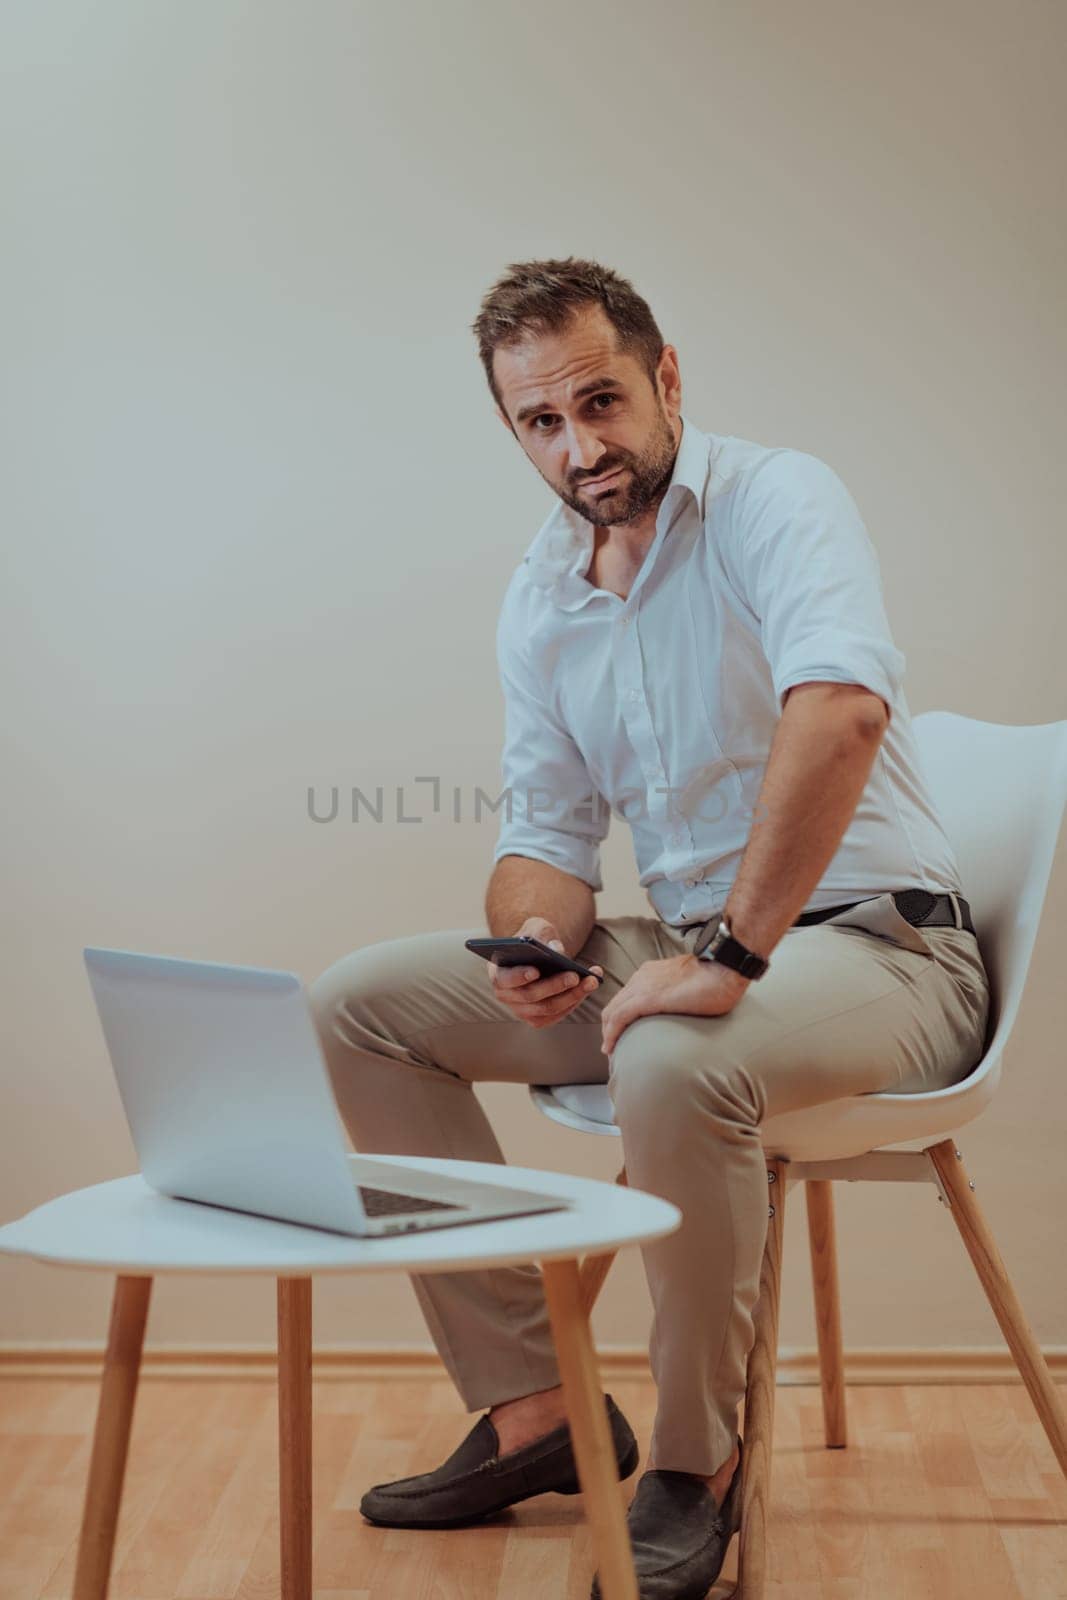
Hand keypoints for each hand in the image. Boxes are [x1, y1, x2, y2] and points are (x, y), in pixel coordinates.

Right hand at [487, 916, 603, 1029]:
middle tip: (575, 975)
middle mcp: (505, 995)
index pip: (505, 979)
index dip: (518, 976)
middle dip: (555, 986)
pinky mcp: (537, 1018)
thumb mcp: (536, 928)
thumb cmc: (534, 939)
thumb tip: (557, 949)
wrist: (539, 955)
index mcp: (498, 972)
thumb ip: (543, 934)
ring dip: (572, 996)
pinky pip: (557, 1014)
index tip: (535, 971)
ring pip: (547, 1008)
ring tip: (592, 980)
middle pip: (530, 996)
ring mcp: (520, 1010)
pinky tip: (589, 986)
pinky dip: (574, 1001)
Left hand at [600, 953, 748, 1055]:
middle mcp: (643, 977)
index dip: (619, 1015)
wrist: (724, 969)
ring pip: (613, 1011)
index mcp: (652, 972)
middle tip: (611, 1045)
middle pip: (615, 1004)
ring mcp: (643, 986)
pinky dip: (611, 1033)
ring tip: (610, 1049)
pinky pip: (620, 1017)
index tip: (620, 1032)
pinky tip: (611, 1046)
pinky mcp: (648, 998)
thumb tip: (679, 1010)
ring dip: (608, 1032)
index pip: (626, 995)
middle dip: (609, 1026)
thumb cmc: (716, 978)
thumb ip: (676, 994)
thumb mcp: (688, 985)